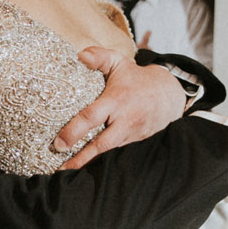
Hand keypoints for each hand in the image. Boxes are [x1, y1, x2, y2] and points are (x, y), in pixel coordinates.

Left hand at [52, 50, 187, 171]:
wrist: (169, 95)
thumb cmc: (137, 79)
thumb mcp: (120, 63)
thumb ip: (100, 57)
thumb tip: (80, 55)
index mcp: (117, 100)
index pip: (92, 117)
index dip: (73, 132)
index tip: (58, 144)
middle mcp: (125, 120)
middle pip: (101, 144)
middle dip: (80, 158)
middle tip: (60, 169)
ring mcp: (132, 134)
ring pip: (108, 153)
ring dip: (89, 164)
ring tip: (67, 173)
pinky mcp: (135, 143)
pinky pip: (116, 154)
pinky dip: (102, 162)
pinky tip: (86, 169)